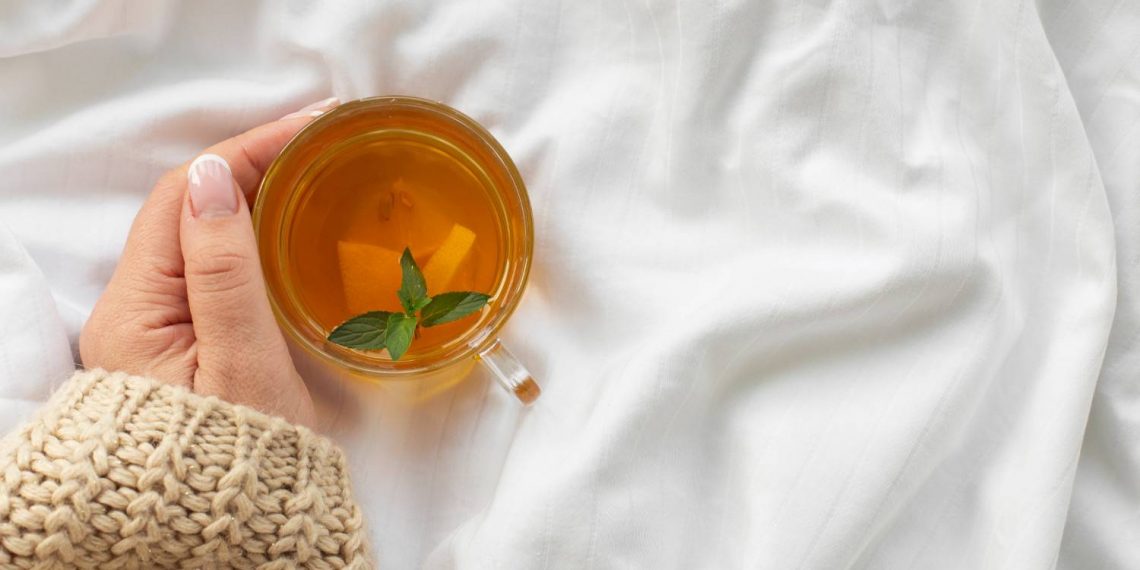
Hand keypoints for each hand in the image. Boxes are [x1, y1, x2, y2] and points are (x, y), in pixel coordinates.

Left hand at [80, 97, 339, 427]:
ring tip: (314, 170)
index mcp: (138, 310)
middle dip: (253, 162)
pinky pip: (213, 264)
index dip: (245, 151)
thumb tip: (213, 174)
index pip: (185, 197)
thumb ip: (225, 268)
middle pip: (189, 207)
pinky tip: (291, 225)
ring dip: (254, 193)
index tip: (310, 127)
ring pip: (203, 233)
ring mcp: (158, 325)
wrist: (229, 528)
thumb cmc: (241, 456)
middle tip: (322, 142)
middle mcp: (135, 309)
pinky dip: (253, 232)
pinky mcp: (184, 340)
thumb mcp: (241, 361)